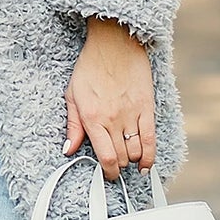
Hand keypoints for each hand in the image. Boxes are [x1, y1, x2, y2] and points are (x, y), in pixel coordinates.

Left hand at [63, 17, 155, 179]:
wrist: (114, 44)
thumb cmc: (90, 68)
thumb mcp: (72, 96)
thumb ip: (72, 126)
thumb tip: (68, 150)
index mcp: (93, 119)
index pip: (105, 156)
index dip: (108, 171)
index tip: (107, 175)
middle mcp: (114, 120)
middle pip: (121, 156)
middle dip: (118, 168)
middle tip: (115, 170)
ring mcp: (132, 114)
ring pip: (136, 150)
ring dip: (132, 161)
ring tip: (128, 163)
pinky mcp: (147, 106)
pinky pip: (151, 136)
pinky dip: (150, 153)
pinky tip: (146, 164)